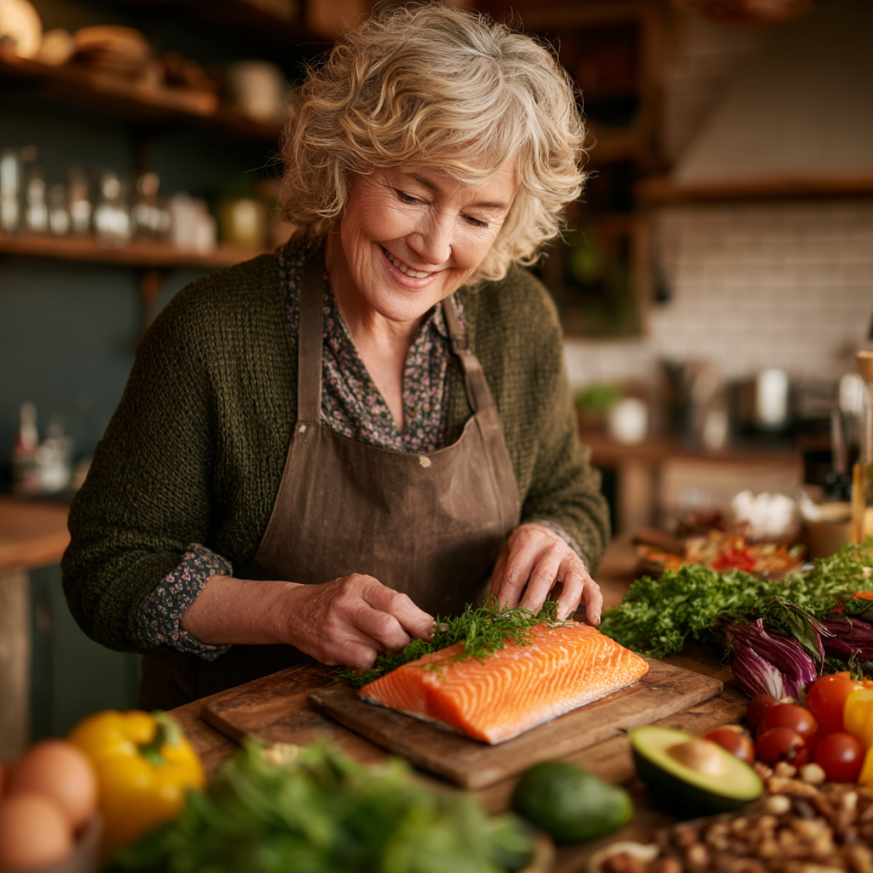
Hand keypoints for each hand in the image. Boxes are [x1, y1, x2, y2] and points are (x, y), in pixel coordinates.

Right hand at [277, 574, 434, 669]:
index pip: (399, 603)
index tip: (437, 634)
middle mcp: (348, 602)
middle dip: (406, 642)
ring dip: (391, 653)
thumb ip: (394, 606)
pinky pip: (364, 662)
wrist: (295, 610)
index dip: (422, 622)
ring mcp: (336, 626)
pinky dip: (373, 662)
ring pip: (379, 648)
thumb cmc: (340, 603)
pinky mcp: (329, 647)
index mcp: (362, 584)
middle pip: (390, 628)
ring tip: (386, 648)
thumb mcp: (364, 593)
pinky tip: (367, 654)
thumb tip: (433, 629)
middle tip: (409, 646)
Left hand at [489, 523, 602, 623]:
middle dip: (532, 602)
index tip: (501, 616)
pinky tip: (593, 620)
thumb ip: (501, 582)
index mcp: (529, 541)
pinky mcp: (584, 572)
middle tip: (523, 621)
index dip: (507, 596)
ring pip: (572, 580)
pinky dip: (595, 605)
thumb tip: (495, 612)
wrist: (545, 534)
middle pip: (543, 576)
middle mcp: (552, 548)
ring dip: (565, 602)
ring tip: (557, 620)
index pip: (515, 573)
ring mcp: (571, 559)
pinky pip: (593, 588)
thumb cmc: (522, 553)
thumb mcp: (506, 558)